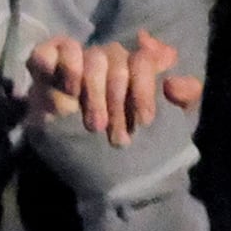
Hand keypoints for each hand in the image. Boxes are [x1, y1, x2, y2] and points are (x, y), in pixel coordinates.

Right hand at [27, 26, 201, 147]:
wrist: (109, 177)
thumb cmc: (142, 145)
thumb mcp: (174, 123)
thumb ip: (185, 98)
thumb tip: (173, 82)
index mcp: (135, 67)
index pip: (140, 58)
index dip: (143, 87)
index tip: (144, 121)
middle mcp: (106, 62)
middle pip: (111, 57)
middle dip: (114, 97)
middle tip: (113, 134)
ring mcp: (76, 66)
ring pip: (82, 54)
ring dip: (90, 87)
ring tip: (93, 124)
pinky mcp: (46, 75)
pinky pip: (45, 52)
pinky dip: (51, 61)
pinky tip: (65, 87)